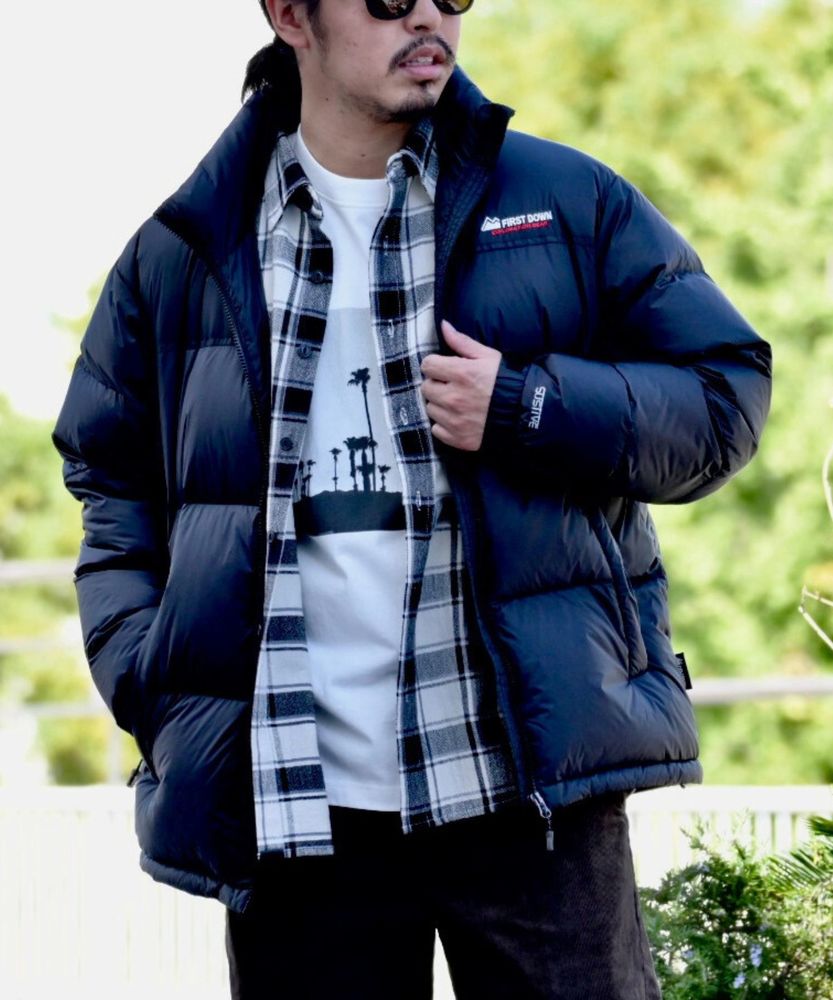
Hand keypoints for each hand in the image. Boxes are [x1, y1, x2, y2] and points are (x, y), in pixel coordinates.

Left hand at [420, 321, 501, 450]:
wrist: (525, 413)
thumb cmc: (506, 381)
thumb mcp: (488, 356)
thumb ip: (462, 342)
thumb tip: (443, 325)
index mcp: (461, 373)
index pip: (428, 365)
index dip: (436, 365)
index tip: (444, 369)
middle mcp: (454, 398)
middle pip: (426, 388)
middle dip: (437, 385)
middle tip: (452, 387)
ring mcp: (455, 420)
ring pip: (430, 409)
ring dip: (440, 405)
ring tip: (457, 403)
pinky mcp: (457, 438)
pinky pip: (436, 429)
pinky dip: (444, 425)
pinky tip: (458, 419)